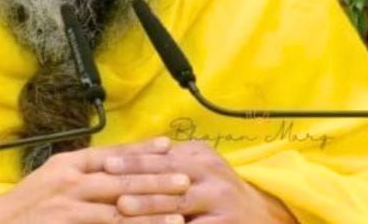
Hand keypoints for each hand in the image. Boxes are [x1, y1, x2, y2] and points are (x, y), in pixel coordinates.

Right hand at [0, 137, 193, 223]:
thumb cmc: (25, 207)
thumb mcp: (51, 179)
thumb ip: (81, 172)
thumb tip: (115, 165)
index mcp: (68, 163)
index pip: (112, 153)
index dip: (142, 149)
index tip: (169, 146)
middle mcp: (69, 179)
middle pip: (122, 176)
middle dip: (157, 178)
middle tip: (185, 179)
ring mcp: (68, 205)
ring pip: (119, 206)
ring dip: (152, 209)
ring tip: (179, 211)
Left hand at [103, 140, 296, 222]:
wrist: (261, 215)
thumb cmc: (218, 190)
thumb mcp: (199, 166)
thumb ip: (170, 159)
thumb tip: (127, 152)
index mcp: (200, 156)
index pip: (161, 156)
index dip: (133, 159)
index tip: (106, 162)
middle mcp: (211, 175)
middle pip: (167, 177)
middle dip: (136, 182)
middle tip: (109, 184)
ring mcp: (219, 201)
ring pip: (177, 205)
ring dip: (148, 207)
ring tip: (124, 208)